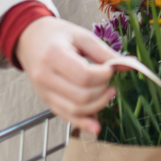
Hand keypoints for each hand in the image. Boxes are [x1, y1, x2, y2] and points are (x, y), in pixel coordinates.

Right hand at [15, 16, 119, 135]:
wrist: (30, 39)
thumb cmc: (57, 35)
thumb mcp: (82, 36)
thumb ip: (105, 53)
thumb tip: (130, 64)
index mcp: (53, 55)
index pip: (83, 75)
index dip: (103, 76)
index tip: (110, 70)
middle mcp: (45, 77)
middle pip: (80, 96)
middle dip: (102, 92)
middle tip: (110, 82)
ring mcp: (43, 91)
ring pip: (74, 109)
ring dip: (97, 106)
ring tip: (108, 94)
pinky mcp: (46, 100)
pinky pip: (65, 116)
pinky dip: (82, 122)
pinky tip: (96, 126)